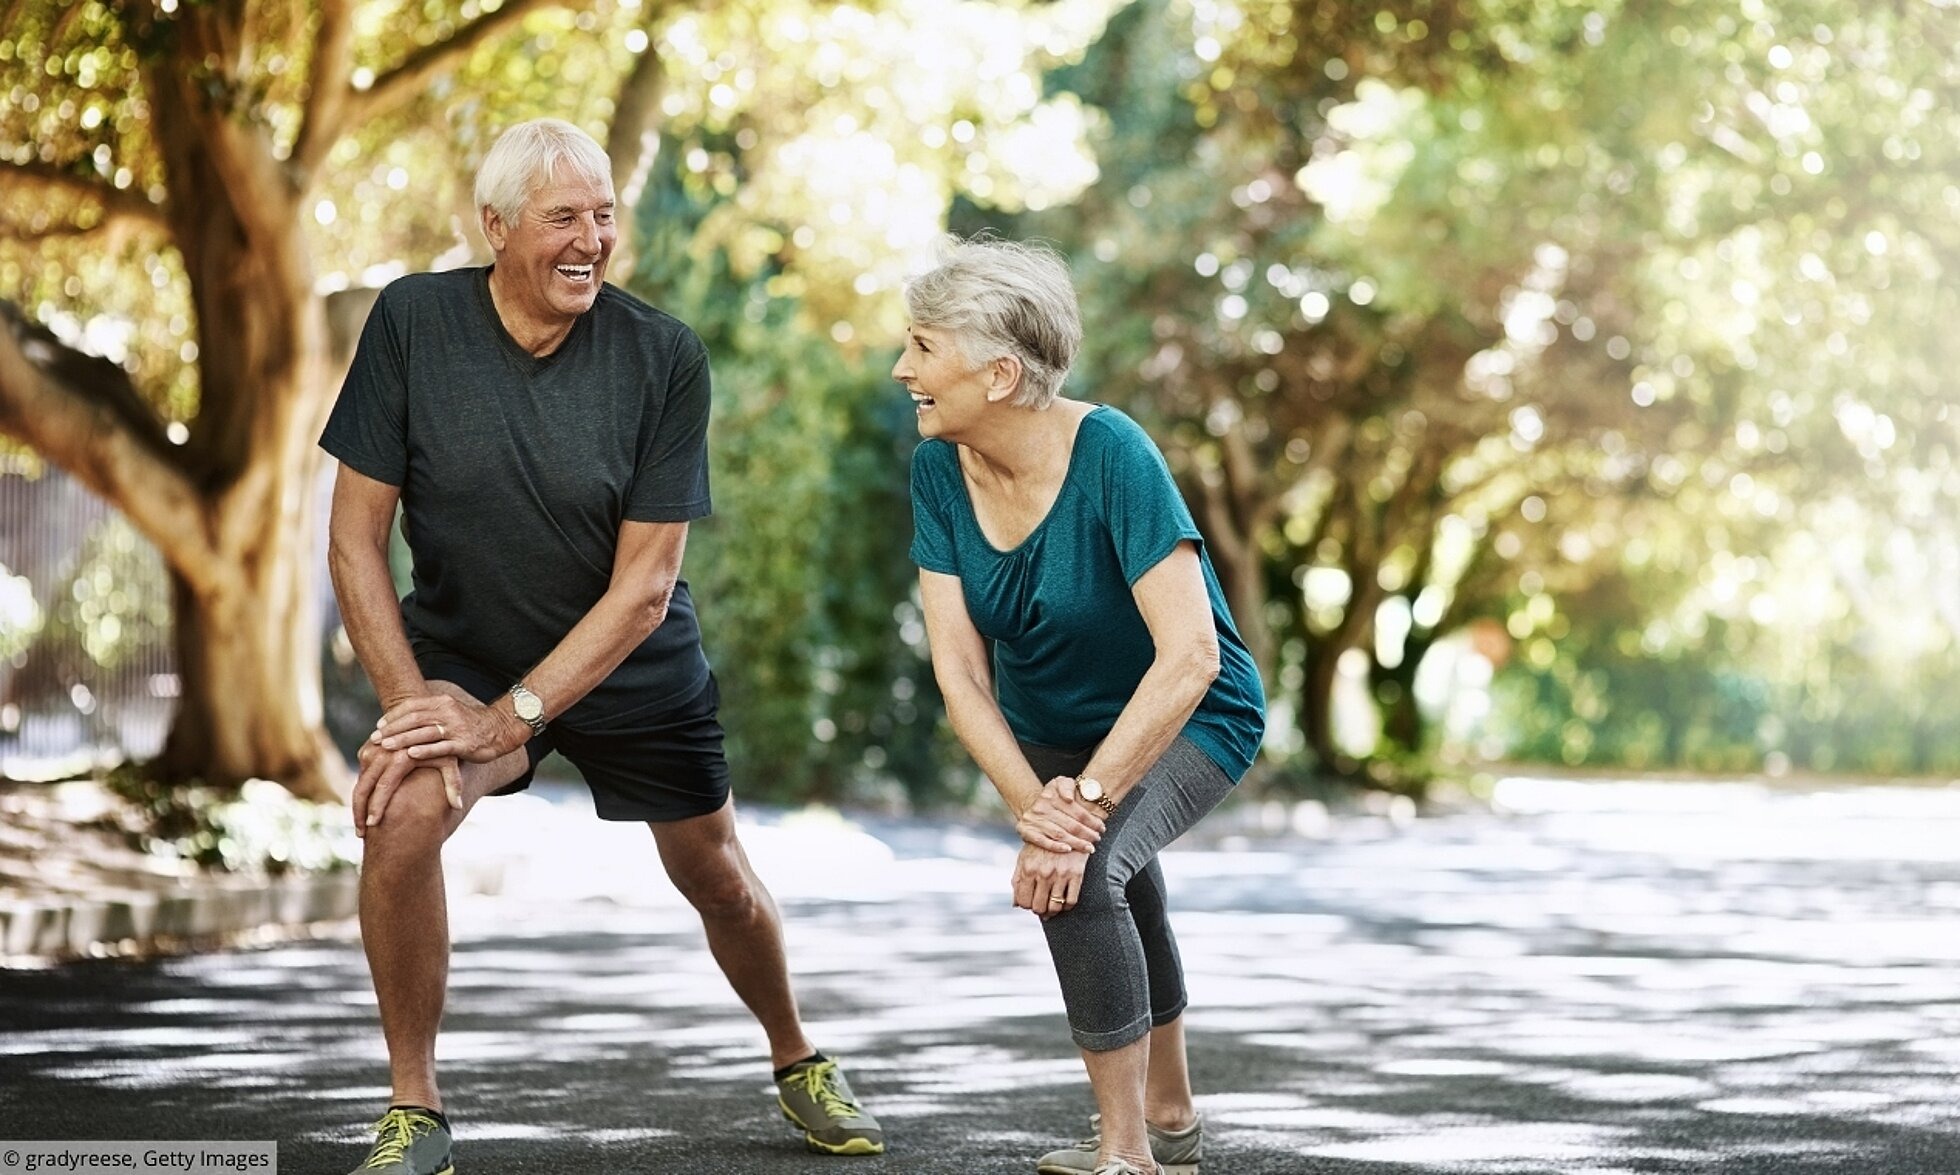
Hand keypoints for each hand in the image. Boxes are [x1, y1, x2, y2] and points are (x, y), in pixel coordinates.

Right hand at [352, 738, 462, 831]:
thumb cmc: (443, 743)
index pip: (384, 786)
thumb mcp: (451, 761)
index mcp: (400, 755)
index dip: (377, 807)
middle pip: (364, 787)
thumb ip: (453, 782)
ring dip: (358, 805)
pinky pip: (361, 776)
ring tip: (362, 827)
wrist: (425, 719)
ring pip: (359, 782)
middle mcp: (382, 751)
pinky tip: (364, 811)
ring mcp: (372, 750)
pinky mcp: (368, 749)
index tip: (374, 826)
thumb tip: (458, 805)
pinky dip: (361, 793)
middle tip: (362, 834)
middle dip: (360, 812)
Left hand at [372, 690, 525, 765]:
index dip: (394, 716)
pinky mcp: (464, 744)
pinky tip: (411, 755)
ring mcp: (456, 728)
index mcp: (443, 702)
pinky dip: (425, 750)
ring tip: (386, 747)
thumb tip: (406, 720)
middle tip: (375, 739)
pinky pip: (441, 747)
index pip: (412, 706)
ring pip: (424, 732)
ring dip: (402, 739)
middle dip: (393, 729)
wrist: (502, 730)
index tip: (379, 725)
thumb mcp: (451, 713)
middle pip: (414, 718)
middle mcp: (448, 712)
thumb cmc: (472, 725)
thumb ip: (431, 715)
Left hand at [1012, 843, 1087, 919]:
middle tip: (1043, 906)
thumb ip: (1018, 880)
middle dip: (1040, 910)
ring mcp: (1060, 874)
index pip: (1023, 901)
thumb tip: (1016, 904)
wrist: (1065, 827)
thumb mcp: (1025, 857)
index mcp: (1028, 869)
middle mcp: (1043, 873)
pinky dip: (1067, 907)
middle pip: (1039, 907)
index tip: (1031, 903)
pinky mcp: (1076, 873)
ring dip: (1053, 911)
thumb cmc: (1042, 845)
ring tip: (1053, 906)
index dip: (1027, 906)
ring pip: (1056, 906)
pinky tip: (1065, 902)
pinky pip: (1072, 900)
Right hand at [1014, 776, 1105, 853]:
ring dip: (1076, 843)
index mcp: (1051, 796)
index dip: (1092, 821)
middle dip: (1087, 834)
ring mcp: (1034, 821)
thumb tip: (1069, 798)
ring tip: (1089, 847)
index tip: (1101, 827)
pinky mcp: (1027, 832)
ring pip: (1059, 834)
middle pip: (1070, 824)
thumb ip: (1067, 785)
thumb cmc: (1052, 796)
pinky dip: (1056, 847)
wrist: (1031, 804)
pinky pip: (1043, 842)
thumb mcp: (1060, 782)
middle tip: (1097, 839)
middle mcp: (1041, 808)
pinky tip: (1068, 850)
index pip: (1077, 811)